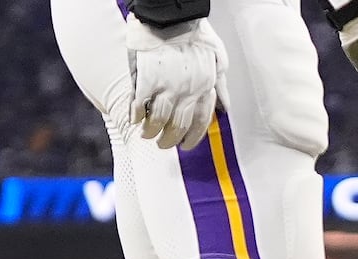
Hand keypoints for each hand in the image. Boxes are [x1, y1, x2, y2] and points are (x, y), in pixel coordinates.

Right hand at [125, 15, 229, 150]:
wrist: (171, 14)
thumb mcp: (218, 58)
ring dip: (151, 131)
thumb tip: (224, 107)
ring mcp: (166, 86)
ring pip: (158, 121)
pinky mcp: (147, 78)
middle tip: (163, 144)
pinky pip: (140, 105)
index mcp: (204, 87)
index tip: (185, 145)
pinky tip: (134, 118)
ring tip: (146, 134)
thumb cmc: (196, 33)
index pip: (201, 122)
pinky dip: (136, 115)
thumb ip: (220, 85)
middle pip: (178, 126)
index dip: (192, 138)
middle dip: (170, 140)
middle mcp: (187, 92)